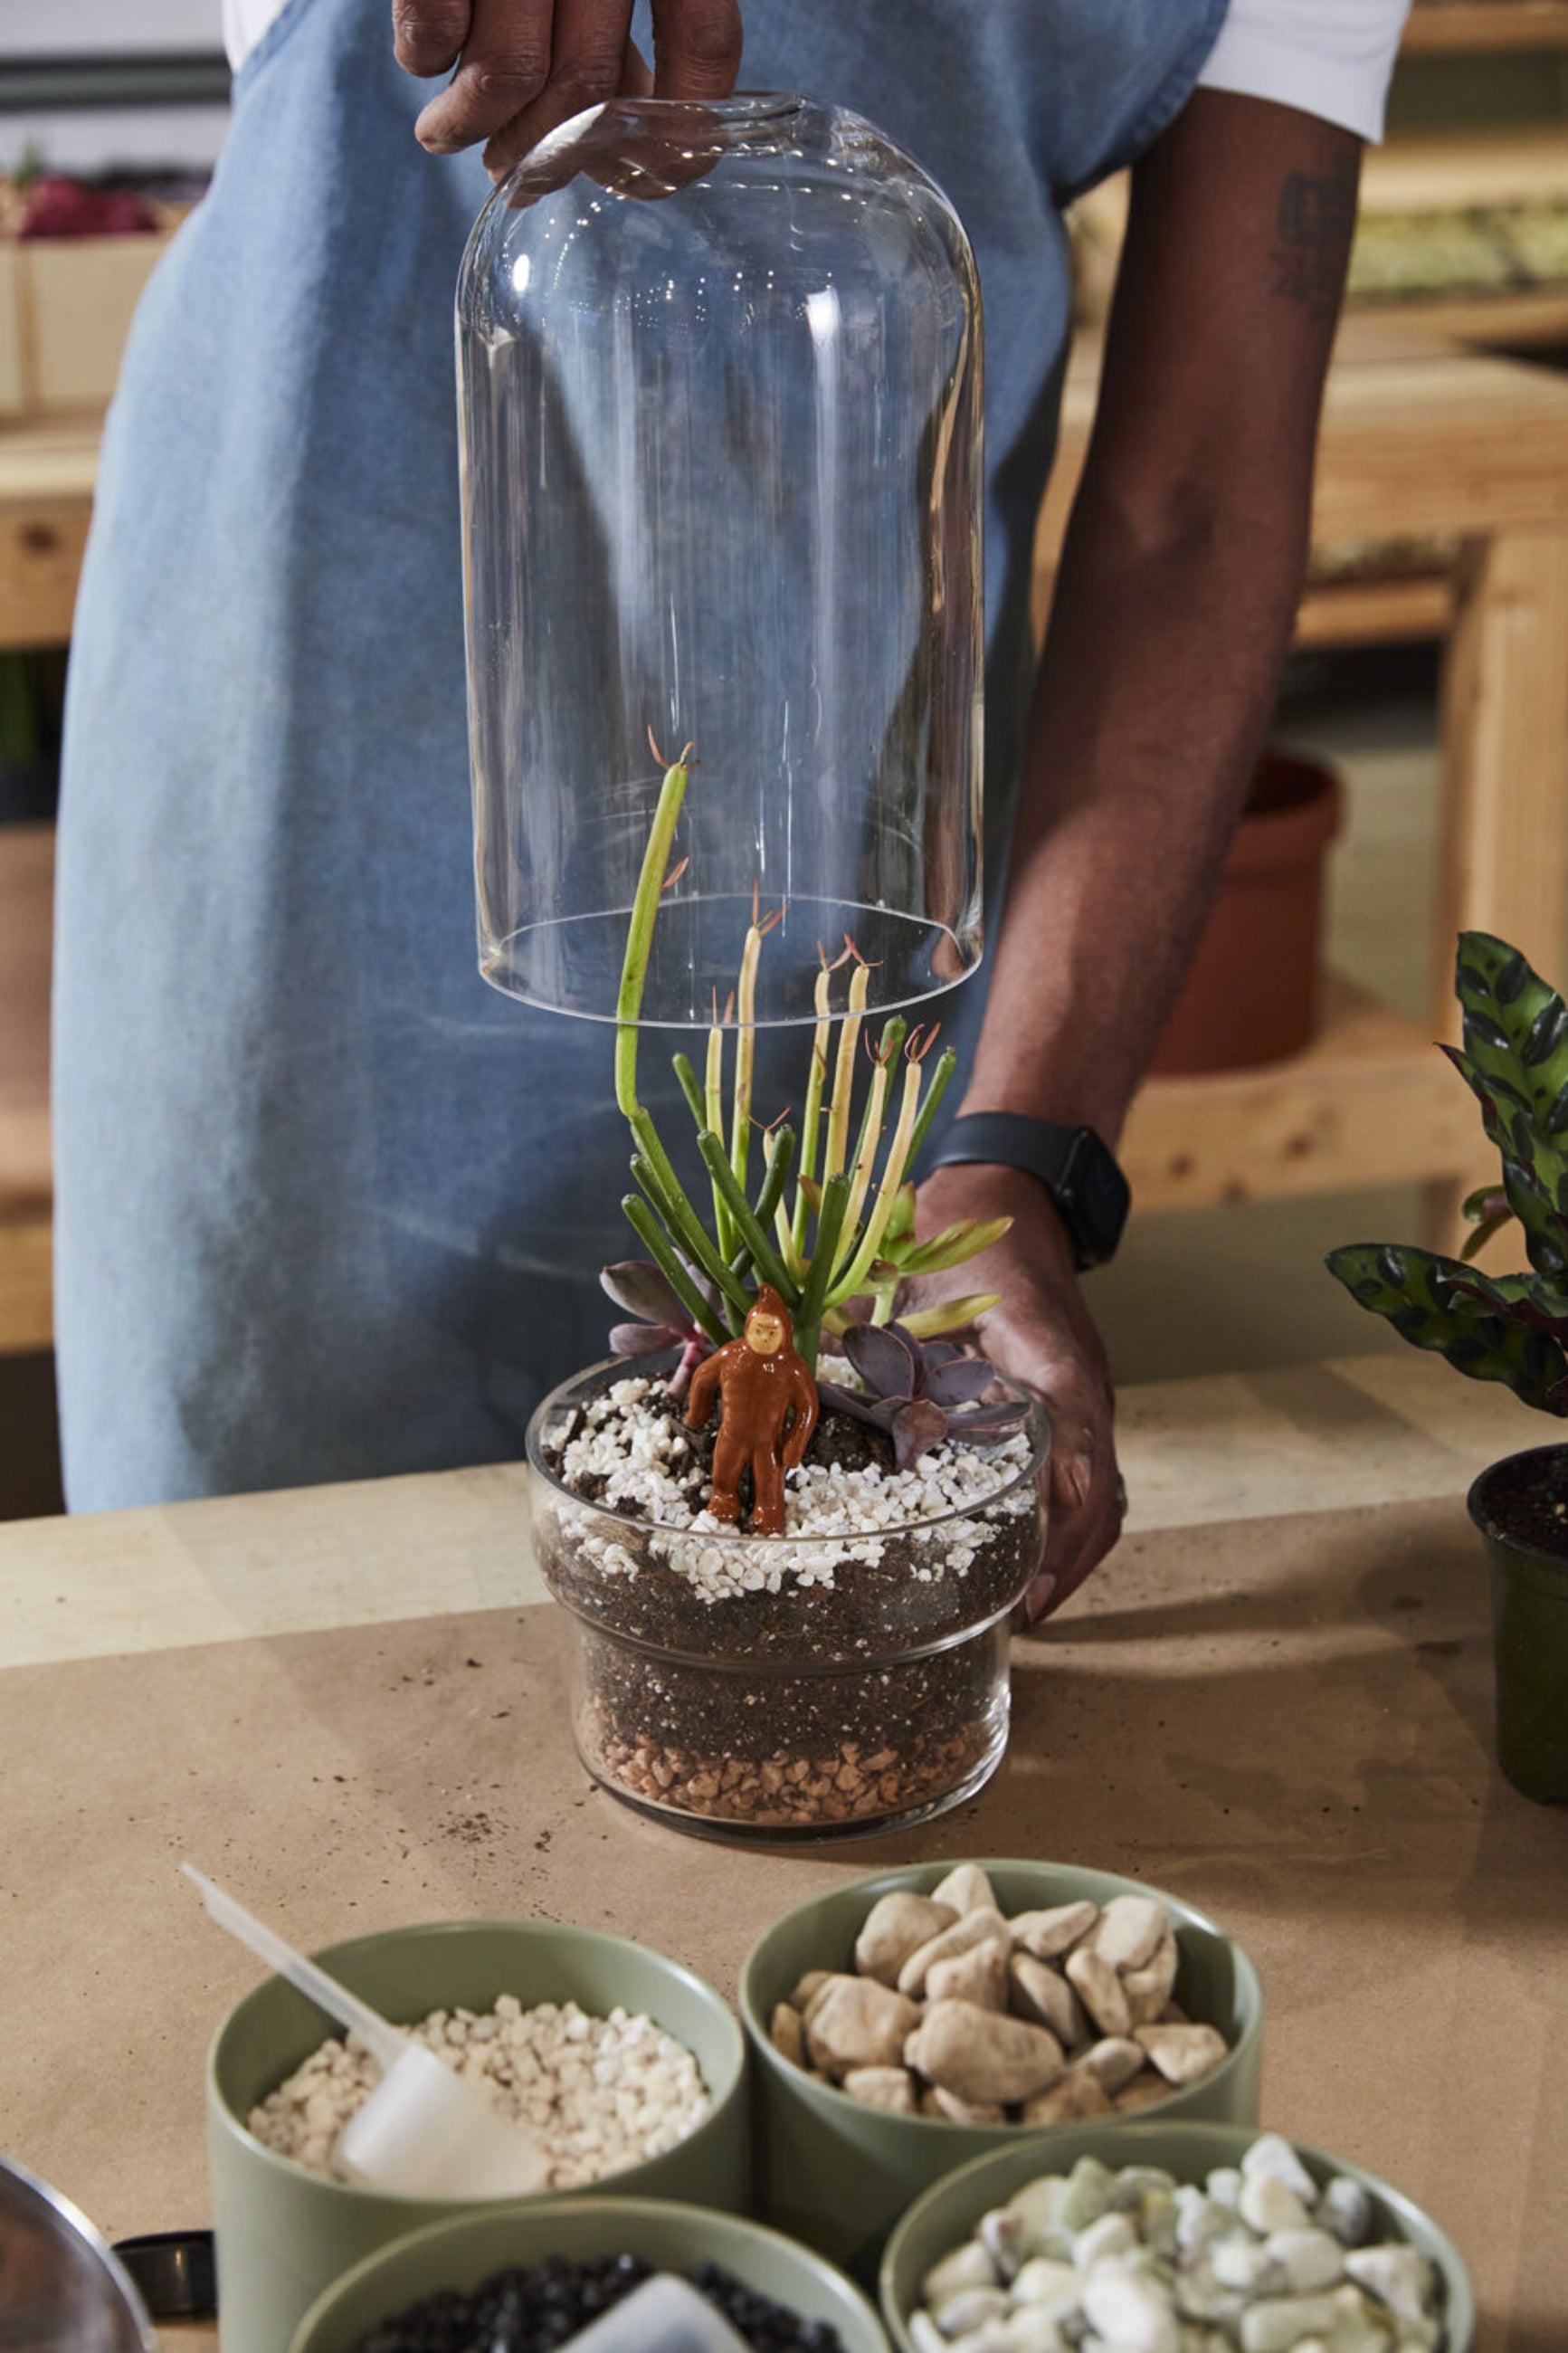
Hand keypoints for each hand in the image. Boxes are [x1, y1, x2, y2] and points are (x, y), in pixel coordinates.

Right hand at [392, 0, 742, 177]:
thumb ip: (624, 17)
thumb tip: (634, 138)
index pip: (706, 40)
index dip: (677, 135)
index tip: (645, 180)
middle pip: (588, 85)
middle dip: (550, 156)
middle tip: (523, 177)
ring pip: (508, 76)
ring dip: (476, 129)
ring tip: (452, 136)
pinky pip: (433, 33)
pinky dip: (424, 61)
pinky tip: (425, 62)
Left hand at [906, 1164, 1123, 1625]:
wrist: (1013, 1192)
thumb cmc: (962, 1226)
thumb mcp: (914, 1258)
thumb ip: (863, 1305)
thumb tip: (790, 1346)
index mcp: (1047, 1350)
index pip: (1076, 1431)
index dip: (1064, 1498)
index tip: (1042, 1555)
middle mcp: (1077, 1382)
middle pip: (1100, 1486)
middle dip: (1071, 1555)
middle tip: (1026, 1612)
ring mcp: (1080, 1397)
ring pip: (1099, 1490)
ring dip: (1072, 1551)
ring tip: (1028, 1606)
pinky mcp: (1066, 1405)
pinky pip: (1082, 1477)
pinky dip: (1063, 1525)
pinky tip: (1026, 1557)